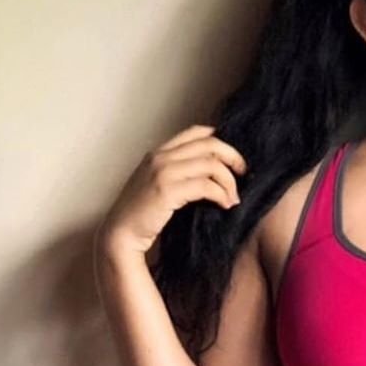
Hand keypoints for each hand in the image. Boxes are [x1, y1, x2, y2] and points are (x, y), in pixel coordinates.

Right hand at [94, 123, 248, 266]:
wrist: (121, 234)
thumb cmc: (142, 215)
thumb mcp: (157, 185)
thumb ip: (177, 173)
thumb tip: (210, 174)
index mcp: (158, 152)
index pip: (196, 132)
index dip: (220, 140)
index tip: (232, 159)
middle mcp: (161, 156)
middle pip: (209, 144)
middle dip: (233, 157)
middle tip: (244, 174)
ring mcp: (163, 171)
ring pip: (211, 164)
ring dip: (229, 181)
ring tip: (233, 198)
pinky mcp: (167, 190)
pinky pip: (205, 186)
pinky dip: (221, 194)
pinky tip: (225, 205)